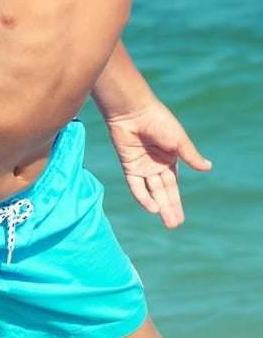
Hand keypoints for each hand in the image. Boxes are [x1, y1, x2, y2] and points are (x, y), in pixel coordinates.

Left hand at [104, 100, 210, 227]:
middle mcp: (156, 165)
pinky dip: (143, 196)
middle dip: (170, 208)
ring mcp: (142, 165)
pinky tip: (152, 208)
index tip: (181, 218)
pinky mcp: (129, 164)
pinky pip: (136, 184)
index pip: (173, 185)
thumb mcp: (179, 141)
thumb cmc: (159, 122)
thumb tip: (207, 168)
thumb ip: (190, 156)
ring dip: (159, 205)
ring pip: (152, 190)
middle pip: (163, 191)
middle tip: (174, 225)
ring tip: (167, 222)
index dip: (176, 202)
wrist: (134, 112)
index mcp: (170, 159)